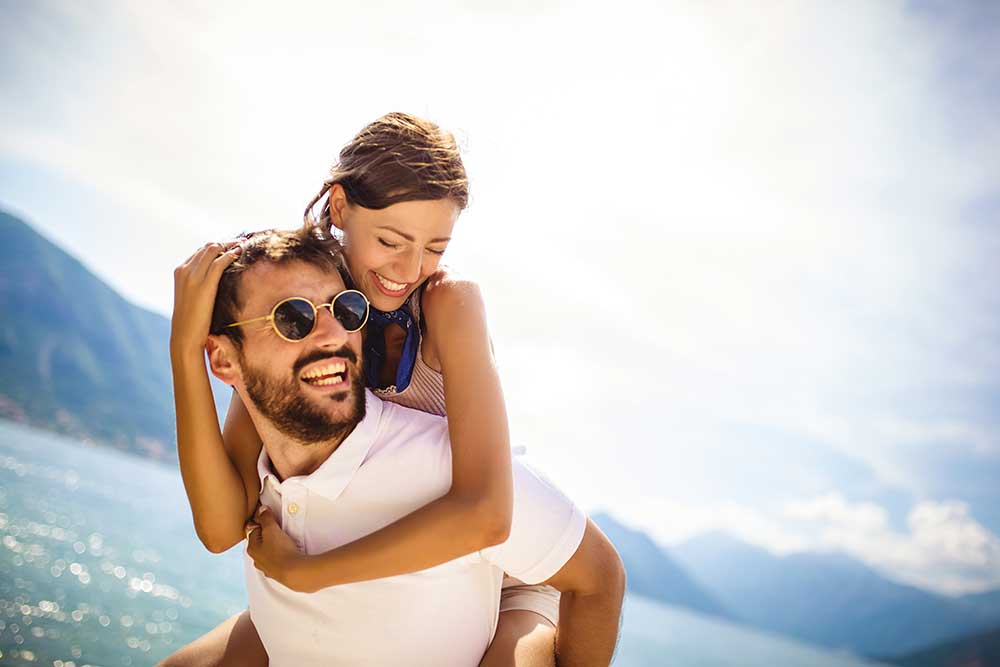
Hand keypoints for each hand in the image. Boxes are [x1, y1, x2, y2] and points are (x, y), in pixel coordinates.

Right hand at [170, 241, 241, 355]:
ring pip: (214, 250)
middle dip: (226, 242)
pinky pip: (219, 262)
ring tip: (244, 245)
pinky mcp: (204, 284)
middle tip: (241, 242)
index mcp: (180, 271)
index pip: (201, 251)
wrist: (185, 336)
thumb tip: (215, 279)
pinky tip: (240, 254)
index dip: (218, 246)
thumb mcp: (191, 297)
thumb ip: (198, 283)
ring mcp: (193, 276)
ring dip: (230, 245)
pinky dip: (230, 254)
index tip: (232, 245)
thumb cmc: (192, 320)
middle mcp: (185, 270)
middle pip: (208, 247)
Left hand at [245, 506, 307, 590]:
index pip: (253, 530)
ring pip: (268, 552)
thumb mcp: (271, 529)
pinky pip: (277, 561)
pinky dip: (281, 556)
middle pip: (260, 542)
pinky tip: (288, 552)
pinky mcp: (277, 573)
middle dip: (267, 535)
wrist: (294, 571)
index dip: (261, 522)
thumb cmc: (280, 550)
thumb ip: (265, 518)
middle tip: (278, 529)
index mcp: (251, 548)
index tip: (270, 519)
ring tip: (285, 541)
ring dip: (274, 546)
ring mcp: (266, 568)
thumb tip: (261, 510)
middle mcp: (256, 559)